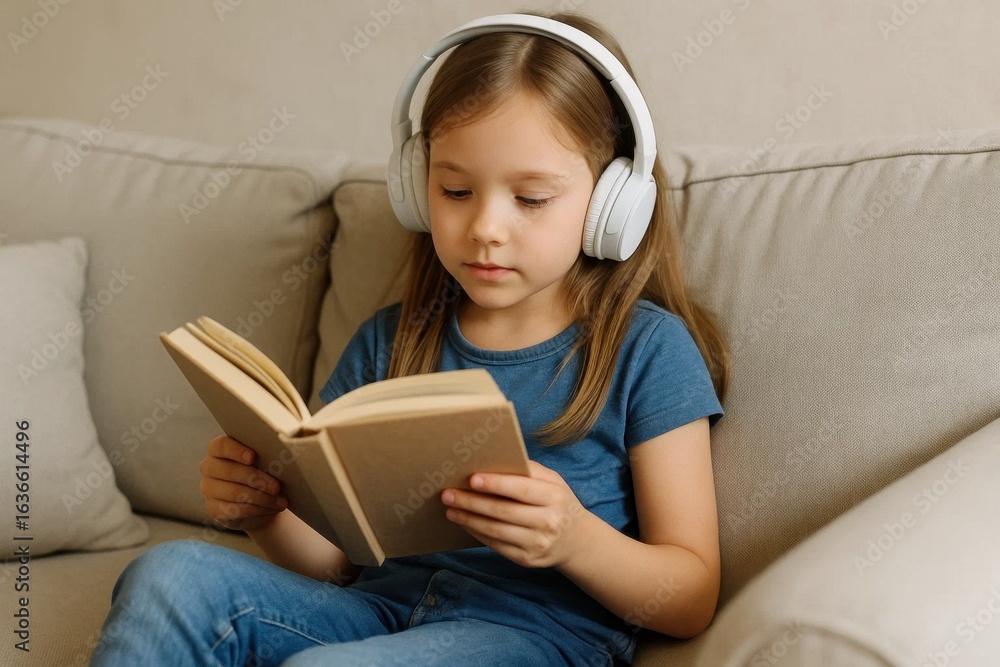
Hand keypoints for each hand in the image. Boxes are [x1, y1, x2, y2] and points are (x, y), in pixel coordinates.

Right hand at [199, 435, 286, 531]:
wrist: (257, 499)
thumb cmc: (261, 471)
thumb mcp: (263, 461)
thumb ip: (264, 455)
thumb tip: (279, 457)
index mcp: (218, 449)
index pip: (221, 446)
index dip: (236, 451)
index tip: (252, 457)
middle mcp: (209, 467)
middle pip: (230, 471)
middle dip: (256, 479)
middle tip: (277, 487)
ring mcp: (208, 489)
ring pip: (235, 493)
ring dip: (262, 498)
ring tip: (281, 502)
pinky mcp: (213, 508)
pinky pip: (235, 510)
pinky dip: (258, 510)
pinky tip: (272, 509)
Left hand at [441, 461, 592, 568]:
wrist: (577, 541)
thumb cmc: (558, 503)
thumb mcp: (553, 482)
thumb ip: (529, 471)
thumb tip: (493, 462)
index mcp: (555, 497)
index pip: (521, 489)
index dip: (496, 484)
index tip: (472, 479)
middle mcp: (548, 522)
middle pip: (503, 511)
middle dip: (472, 502)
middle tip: (448, 494)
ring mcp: (538, 543)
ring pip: (496, 531)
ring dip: (469, 519)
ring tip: (450, 509)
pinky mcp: (527, 559)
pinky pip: (496, 545)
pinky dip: (477, 533)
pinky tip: (465, 523)